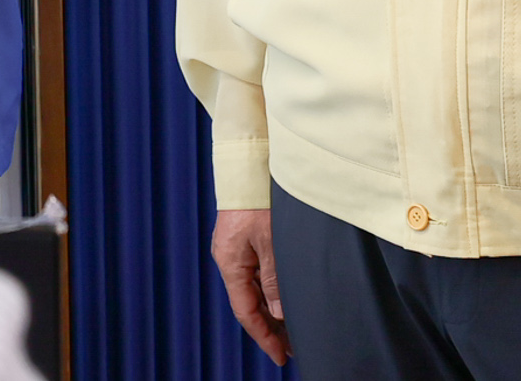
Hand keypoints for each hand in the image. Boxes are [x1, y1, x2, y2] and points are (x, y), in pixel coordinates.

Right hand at [211, 208, 288, 364]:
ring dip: (270, 310)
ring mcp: (234, 249)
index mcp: (230, 262)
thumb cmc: (259, 198)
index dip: (264, 337)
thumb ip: (274, 279)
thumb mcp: (271, 241)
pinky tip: (283, 298)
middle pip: (248, 304)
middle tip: (292, 348)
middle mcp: (228, 258)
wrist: (248, 164)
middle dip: (269, 328)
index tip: (282, 356)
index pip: (246, 312)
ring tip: (292, 328)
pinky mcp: (242, 239)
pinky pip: (254, 274)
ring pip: (252, 290)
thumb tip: (278, 313)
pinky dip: (268, 291)